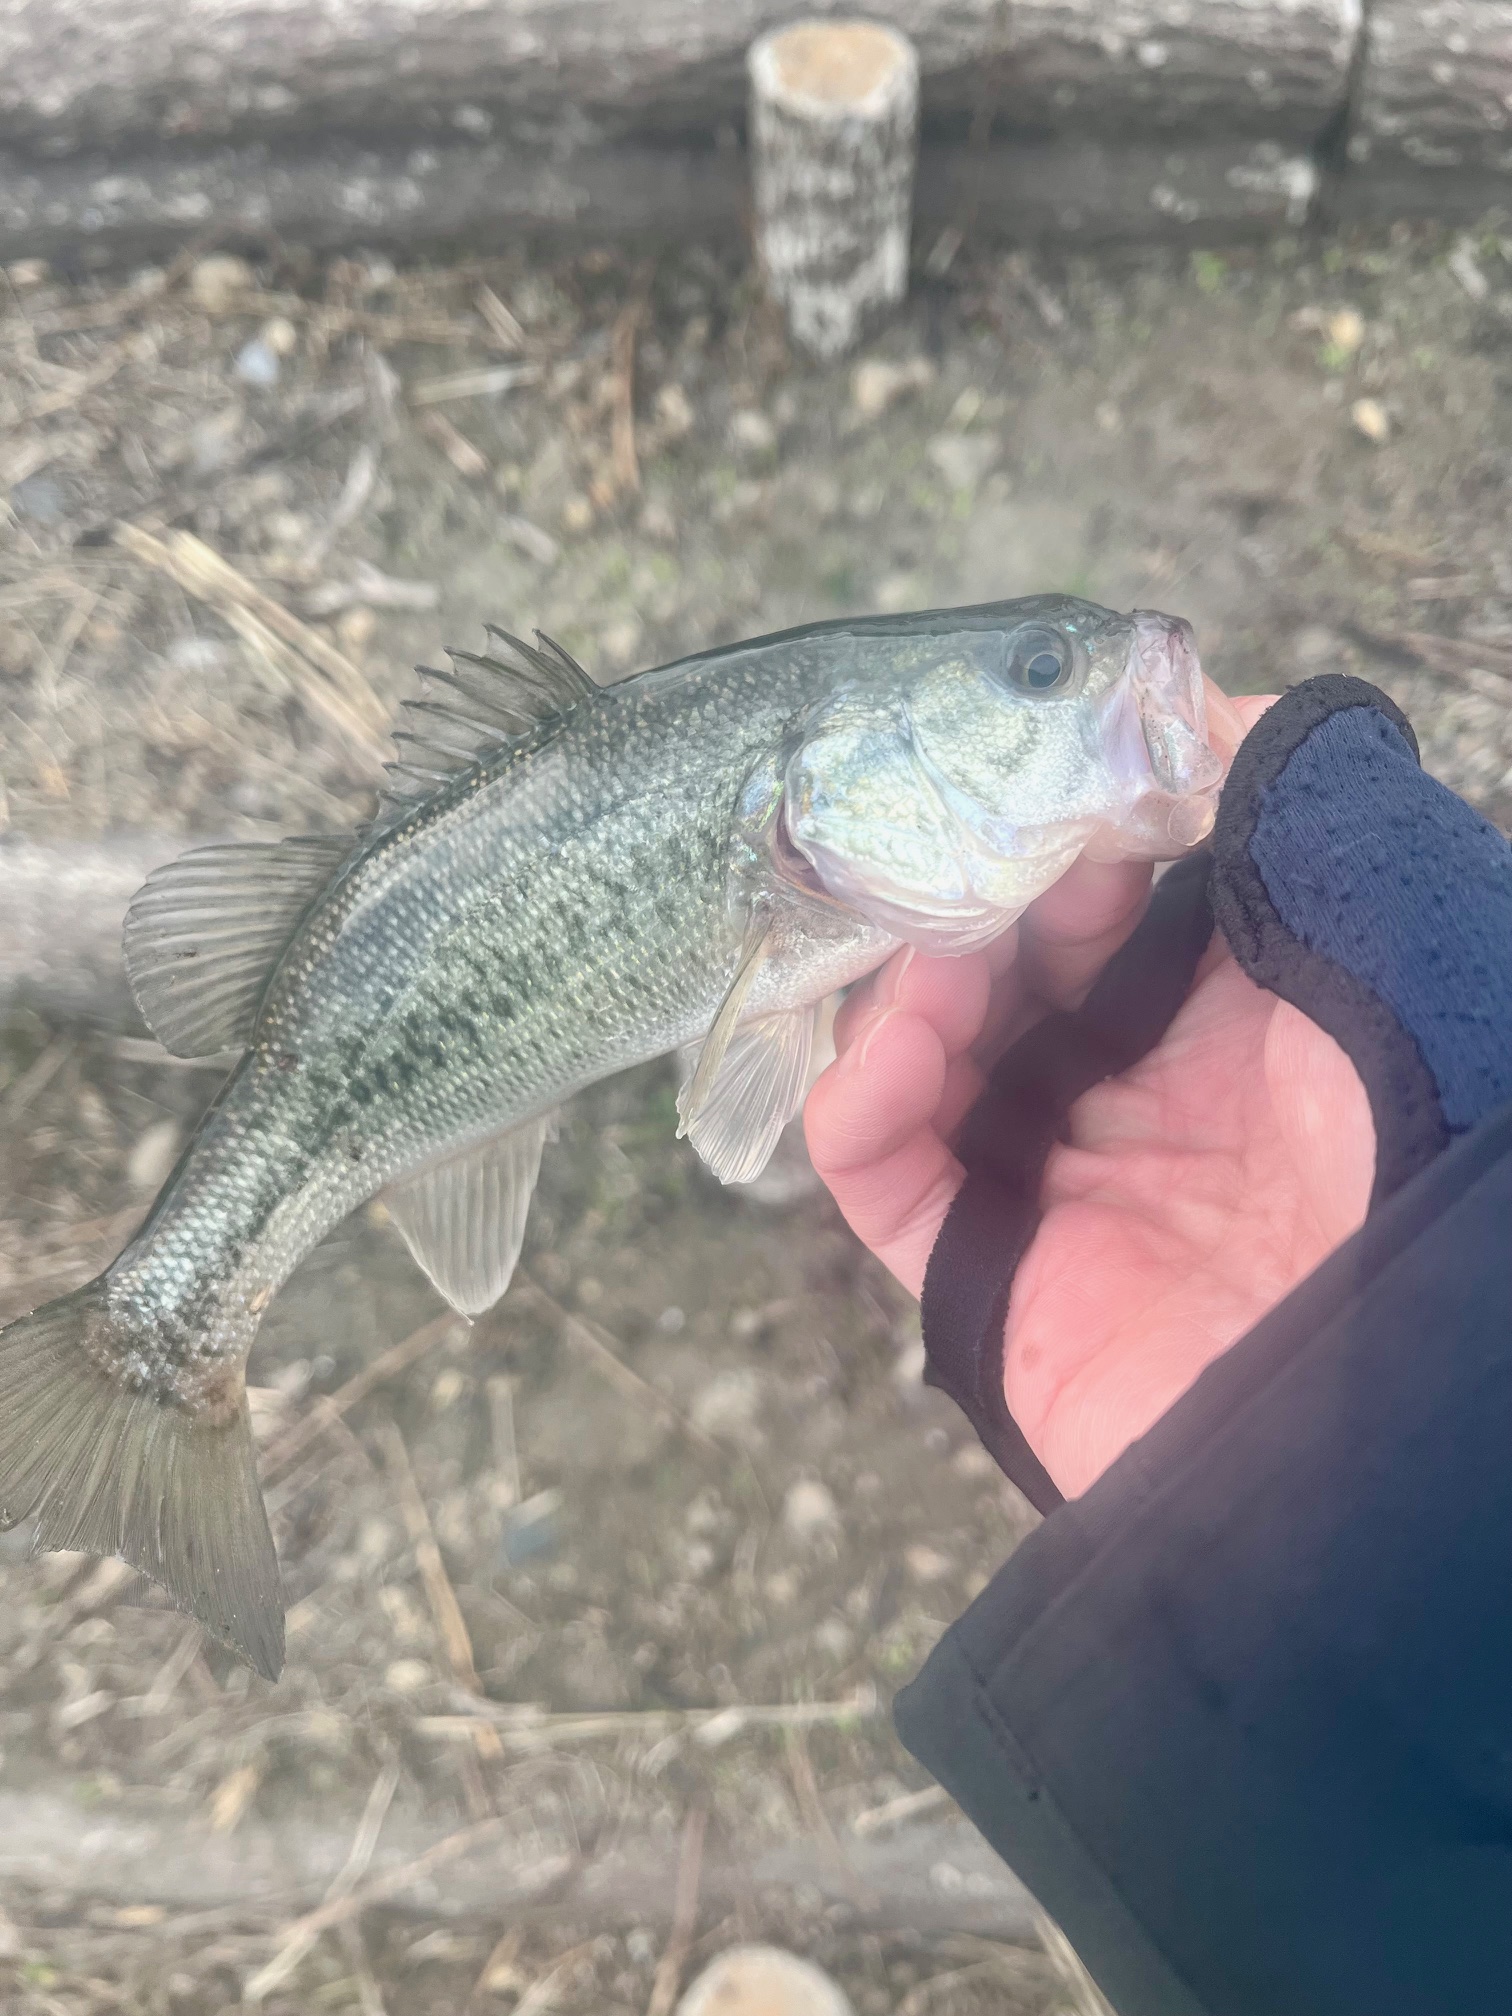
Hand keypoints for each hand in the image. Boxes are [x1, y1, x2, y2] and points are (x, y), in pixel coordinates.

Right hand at [804, 698, 1376, 1497]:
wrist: (1406, 1408)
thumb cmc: (1425, 1149)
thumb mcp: (1393, 936)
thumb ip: (1301, 810)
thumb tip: (1200, 699)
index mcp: (1246, 1017)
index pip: (1112, 896)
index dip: (1067, 831)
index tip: (1046, 781)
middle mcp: (1149, 1091)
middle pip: (1004, 961)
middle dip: (971, 892)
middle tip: (963, 853)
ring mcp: (1064, 1182)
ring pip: (925, 1050)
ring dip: (907, 979)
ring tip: (935, 953)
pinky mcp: (988, 1276)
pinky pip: (879, 1170)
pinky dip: (856, 1095)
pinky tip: (891, 1048)